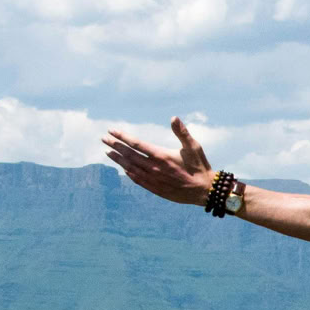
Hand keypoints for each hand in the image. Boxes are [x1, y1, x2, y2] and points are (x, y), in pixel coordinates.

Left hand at [102, 117, 216, 205]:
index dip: (122, 137)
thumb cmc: (200, 166)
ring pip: (131, 168)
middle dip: (115, 146)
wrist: (205, 191)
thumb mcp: (194, 147)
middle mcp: (154, 168)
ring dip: (119, 160)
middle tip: (104, 139)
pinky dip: (129, 173)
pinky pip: (138, 180)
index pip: (136, 144)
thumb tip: (173, 118)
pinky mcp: (156, 189)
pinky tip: (124, 169)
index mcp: (161, 156)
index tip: (111, 131)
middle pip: (129, 155)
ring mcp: (154, 179)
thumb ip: (182, 132)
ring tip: (109, 153)